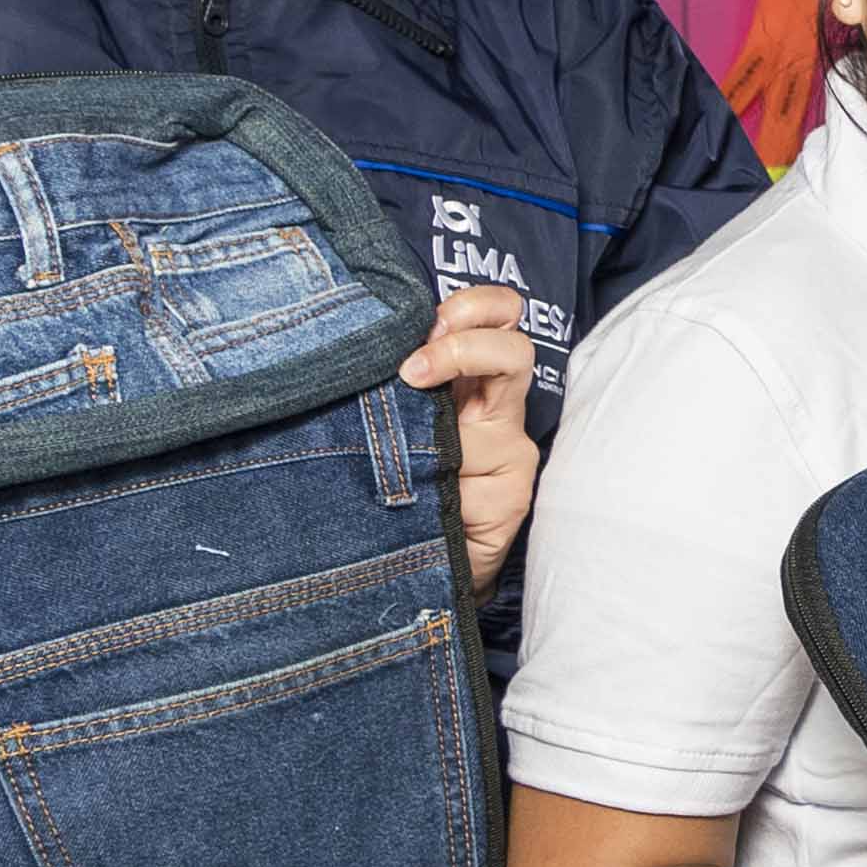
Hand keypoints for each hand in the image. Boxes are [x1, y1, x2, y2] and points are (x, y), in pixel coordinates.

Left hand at [400, 284, 541, 594]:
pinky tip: (412, 504)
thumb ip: (390, 386)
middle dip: (461, 351)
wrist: (422, 559)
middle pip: (515, 351)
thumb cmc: (399, 483)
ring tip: (401, 458)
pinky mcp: (511, 499)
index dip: (475, 307)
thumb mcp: (393, 421)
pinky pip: (473, 485)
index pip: (502, 314)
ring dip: (437, 438)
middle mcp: (500, 409)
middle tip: (412, 373)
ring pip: (489, 424)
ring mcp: (511, 453)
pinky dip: (436, 489)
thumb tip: (350, 350)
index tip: (426, 326)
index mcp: (472, 378)